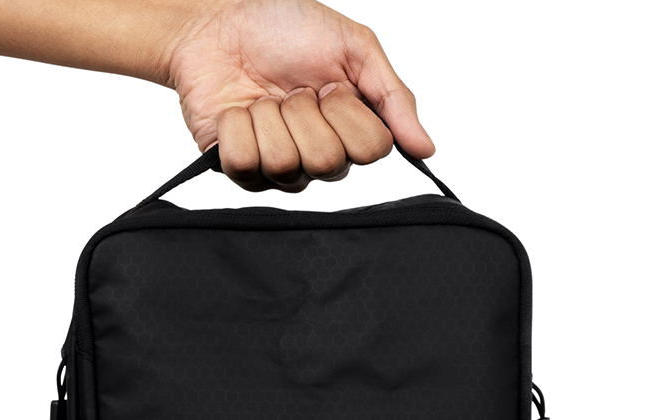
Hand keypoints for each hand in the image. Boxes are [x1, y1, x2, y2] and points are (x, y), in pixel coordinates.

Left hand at [167, 0, 433, 190]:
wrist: (218, 22)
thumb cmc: (283, 28)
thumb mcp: (354, 47)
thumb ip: (394, 98)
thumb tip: (427, 148)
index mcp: (350, 132)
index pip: (371, 150)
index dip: (348, 113)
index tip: (330, 85)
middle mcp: (317, 159)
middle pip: (327, 161)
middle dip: (305, 112)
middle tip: (292, 90)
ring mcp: (277, 169)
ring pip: (284, 164)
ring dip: (270, 117)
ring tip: (262, 99)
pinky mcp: (238, 171)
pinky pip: (244, 163)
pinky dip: (237, 126)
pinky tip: (237, 111)